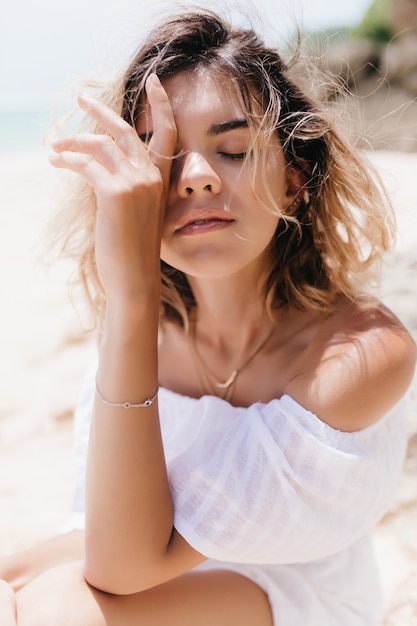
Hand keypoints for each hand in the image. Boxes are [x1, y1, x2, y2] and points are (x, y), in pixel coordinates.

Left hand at [50, 75, 176, 301]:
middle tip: (81, 99)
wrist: (135, 278)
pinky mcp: (115, 193)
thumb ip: (129, 186)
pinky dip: (67, 160)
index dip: (162, 106)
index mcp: (161, 180)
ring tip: (55, 148)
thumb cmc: (134, 250)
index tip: (155, 81)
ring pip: (100, 145)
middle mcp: (152, 177)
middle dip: (101, 111)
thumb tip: (100, 168)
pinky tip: (56, 162)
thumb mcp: (138, 213)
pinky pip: (86, 164)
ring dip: (73, 141)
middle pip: (124, 131)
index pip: (167, 134)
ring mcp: (135, 184)